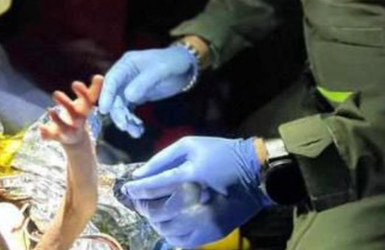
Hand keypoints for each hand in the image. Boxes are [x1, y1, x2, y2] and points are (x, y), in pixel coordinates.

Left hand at [39, 75, 103, 147]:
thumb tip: (99, 76)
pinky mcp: (57, 136)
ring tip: (50, 110)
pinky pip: (51, 136)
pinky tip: (41, 128)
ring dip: (57, 119)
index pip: (87, 102)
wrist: (76, 139)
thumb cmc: (80, 114)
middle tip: (55, 93)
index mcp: (85, 111)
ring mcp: (67, 131)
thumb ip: (93, 90)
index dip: (82, 93)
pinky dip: (46, 134)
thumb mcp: (86, 103)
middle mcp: (77, 122)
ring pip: (64, 127)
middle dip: (66, 104)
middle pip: (75, 115)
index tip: (74, 83)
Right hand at [98, 46, 197, 137]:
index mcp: (127, 64)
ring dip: (125, 119)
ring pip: (121, 106)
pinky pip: (130, 110)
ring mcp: (130, 86)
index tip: (104, 110)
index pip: (112, 79)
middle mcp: (125, 75)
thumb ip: (144, 82)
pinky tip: (139, 129)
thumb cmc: (173, 62)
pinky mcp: (137, 96)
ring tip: (135, 132)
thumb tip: (129, 97)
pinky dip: (133, 121)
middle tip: (124, 126)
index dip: (106, 94)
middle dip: (117, 112)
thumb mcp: (161, 69)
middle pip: (114, 96)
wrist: (186, 66)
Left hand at [123, 137, 270, 245]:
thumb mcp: (191, 145)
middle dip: (143, 205)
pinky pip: (180, 241)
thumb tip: (140, 173)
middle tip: (139, 200)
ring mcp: (204, 221)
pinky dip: (169, 233)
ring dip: (154, 220)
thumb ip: (163, 159)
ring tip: (153, 211)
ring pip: (165, 228)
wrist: (256, 175)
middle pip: (156, 211)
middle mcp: (196, 202)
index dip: (136, 188)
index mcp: (190, 176)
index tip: (127, 188)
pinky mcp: (211, 233)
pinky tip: (169, 222)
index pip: (153, 186)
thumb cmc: (222, 154)